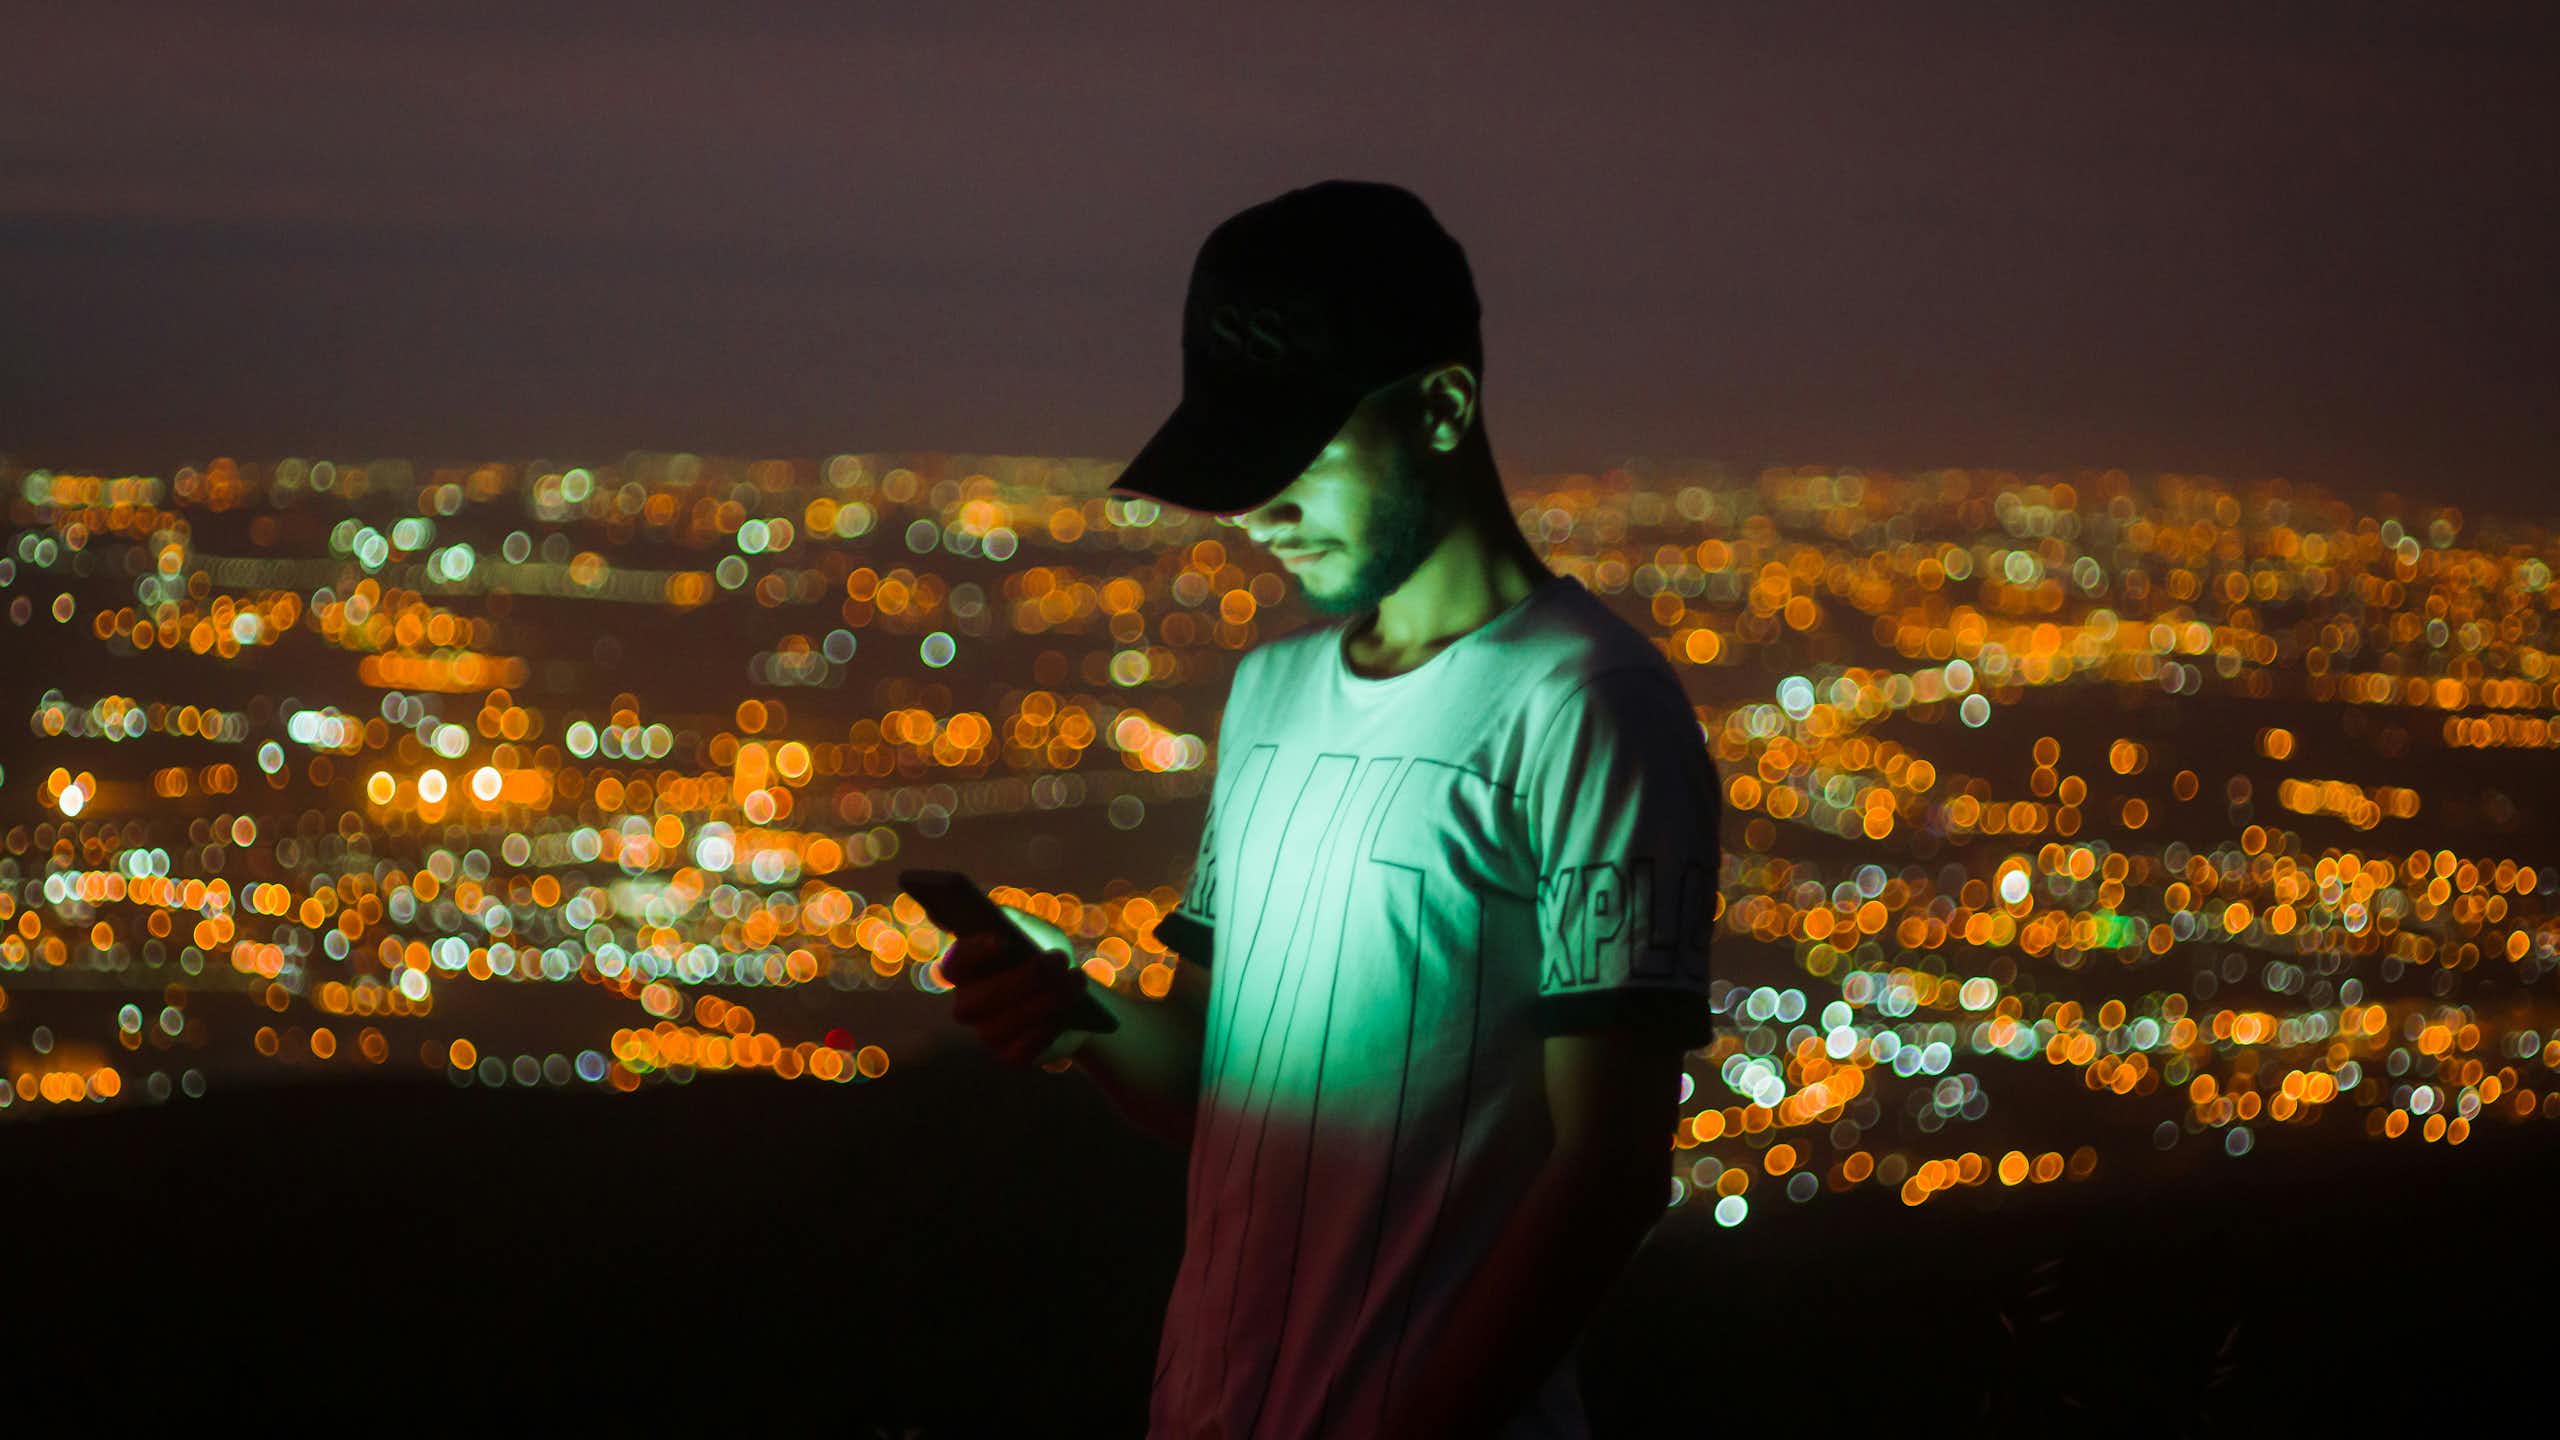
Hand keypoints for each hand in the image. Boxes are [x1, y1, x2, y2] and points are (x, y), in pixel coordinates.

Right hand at [940, 907, 1093, 1067]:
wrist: (1073, 990)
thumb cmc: (1046, 952)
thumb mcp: (1035, 930)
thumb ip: (1018, 924)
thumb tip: (1007, 925)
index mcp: (965, 969)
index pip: (955, 963)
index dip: (973, 953)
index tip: (1002, 940)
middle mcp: (968, 1004)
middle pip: (979, 999)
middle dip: (1023, 979)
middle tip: (1058, 958)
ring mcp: (986, 1033)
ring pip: (1002, 1026)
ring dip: (1044, 1002)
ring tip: (1076, 980)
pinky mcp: (1010, 1055)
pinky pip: (1020, 1052)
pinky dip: (1044, 1033)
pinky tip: (1065, 1015)